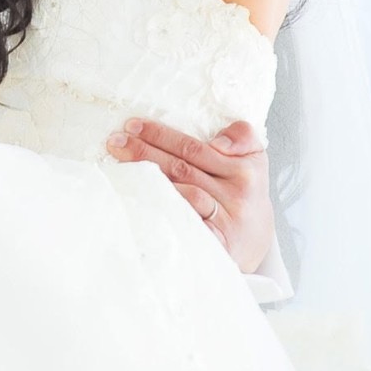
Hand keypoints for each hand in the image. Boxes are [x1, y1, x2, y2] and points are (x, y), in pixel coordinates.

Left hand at [107, 118, 273, 274]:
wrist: (254, 239)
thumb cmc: (244, 193)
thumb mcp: (253, 159)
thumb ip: (242, 136)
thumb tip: (218, 141)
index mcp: (244, 169)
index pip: (194, 147)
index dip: (161, 135)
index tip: (133, 126)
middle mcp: (237, 195)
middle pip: (182, 168)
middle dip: (144, 152)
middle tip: (115, 142)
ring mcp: (225, 221)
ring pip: (183, 194)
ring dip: (149, 180)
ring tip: (120, 167)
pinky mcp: (216, 244)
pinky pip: (187, 223)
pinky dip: (165, 210)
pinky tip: (143, 201)